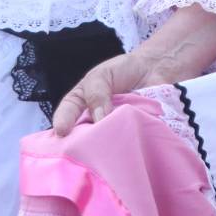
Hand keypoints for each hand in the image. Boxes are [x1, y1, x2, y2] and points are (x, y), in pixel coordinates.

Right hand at [52, 50, 170, 135]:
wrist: (153, 69)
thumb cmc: (122, 70)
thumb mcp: (102, 75)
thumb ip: (97, 93)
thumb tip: (99, 118)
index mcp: (79, 103)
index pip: (66, 115)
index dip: (63, 123)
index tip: (62, 131)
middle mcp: (92, 119)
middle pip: (82, 134)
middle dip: (83, 140)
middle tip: (85, 145)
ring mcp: (111, 128)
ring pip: (104, 140)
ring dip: (106, 142)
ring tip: (108, 146)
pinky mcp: (129, 133)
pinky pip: (125, 140)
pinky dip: (126, 142)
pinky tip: (127, 145)